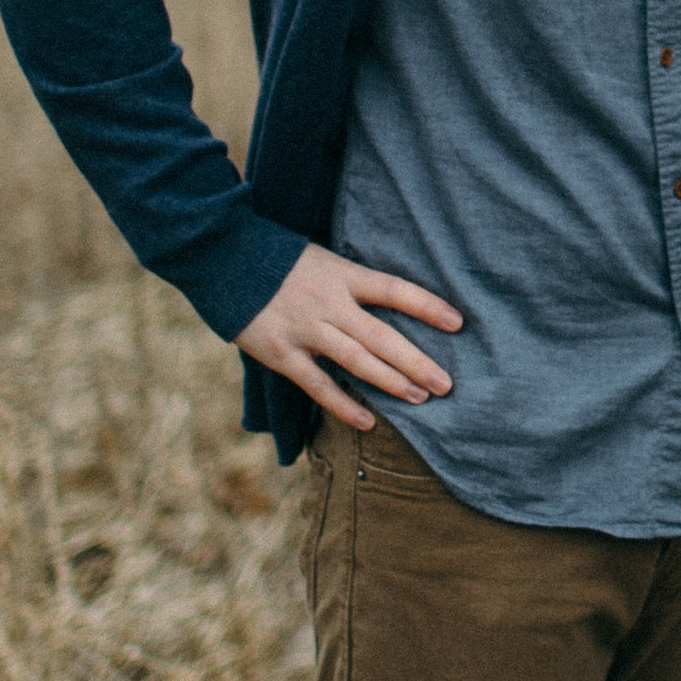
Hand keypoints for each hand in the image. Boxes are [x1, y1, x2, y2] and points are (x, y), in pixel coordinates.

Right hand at [235, 244, 461, 429]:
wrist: (223, 258)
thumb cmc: (280, 260)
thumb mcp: (323, 260)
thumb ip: (352, 284)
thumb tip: (391, 306)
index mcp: (343, 275)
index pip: (394, 290)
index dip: (427, 306)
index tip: (458, 323)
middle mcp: (328, 303)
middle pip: (382, 336)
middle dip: (417, 362)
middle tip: (447, 384)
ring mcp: (305, 329)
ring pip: (357, 361)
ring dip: (391, 382)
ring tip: (421, 399)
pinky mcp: (282, 353)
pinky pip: (318, 385)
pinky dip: (343, 405)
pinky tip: (369, 422)